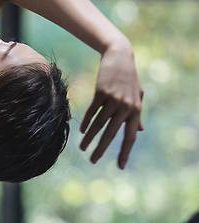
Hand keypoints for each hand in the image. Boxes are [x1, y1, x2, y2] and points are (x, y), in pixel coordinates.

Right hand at [79, 39, 143, 168]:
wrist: (120, 56)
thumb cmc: (129, 78)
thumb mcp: (138, 96)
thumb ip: (138, 114)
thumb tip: (140, 131)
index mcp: (136, 110)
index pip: (130, 136)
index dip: (125, 152)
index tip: (120, 166)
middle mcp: (125, 107)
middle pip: (111, 134)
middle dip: (102, 149)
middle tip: (93, 161)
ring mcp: (113, 100)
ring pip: (99, 124)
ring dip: (89, 138)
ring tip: (82, 148)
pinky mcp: (101, 93)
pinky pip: (92, 112)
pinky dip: (86, 122)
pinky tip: (82, 131)